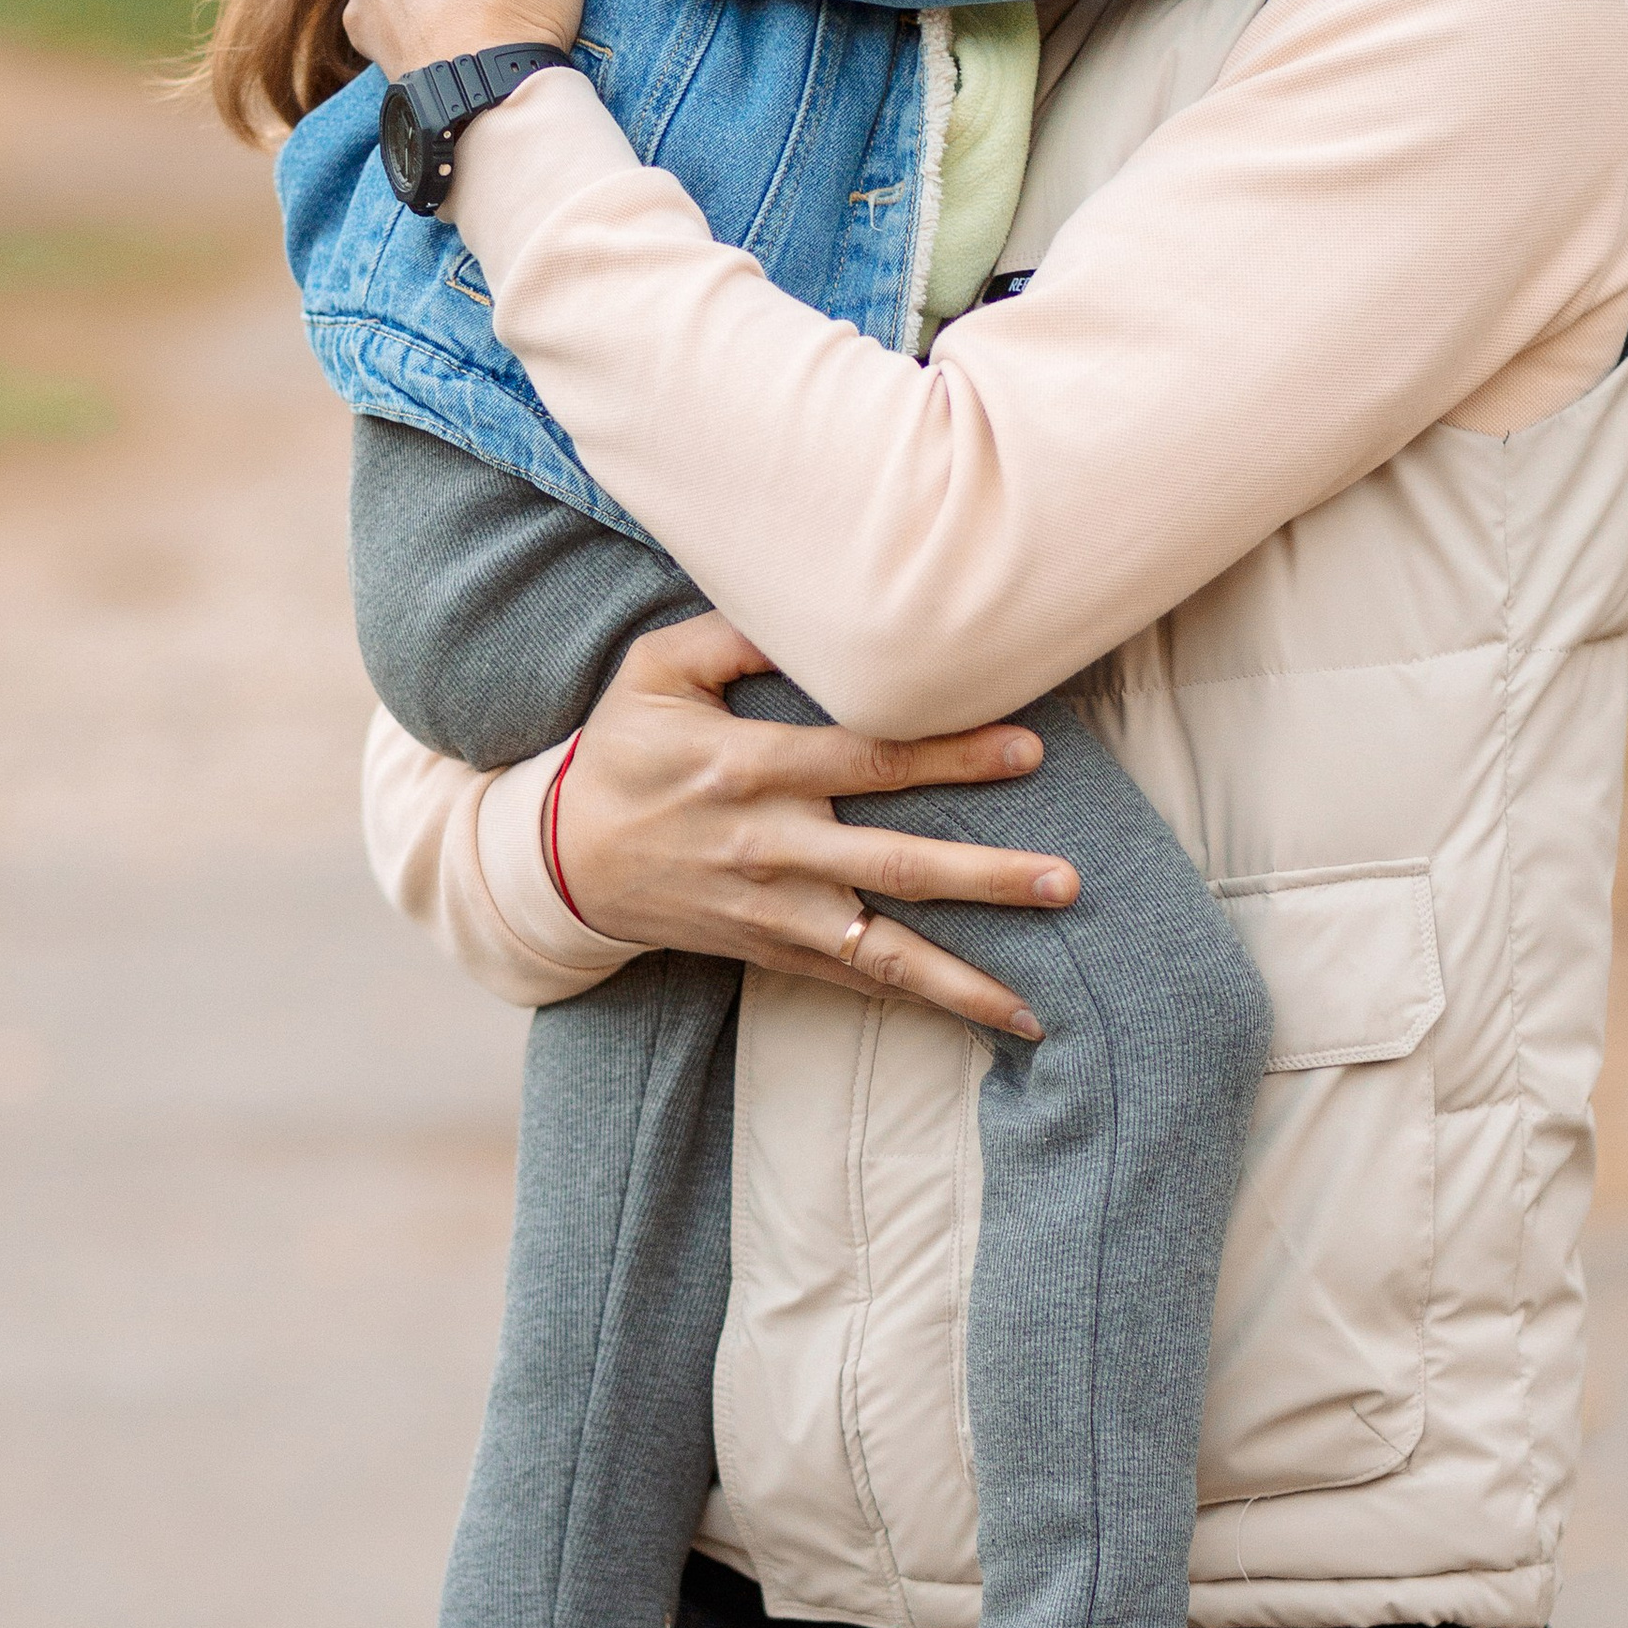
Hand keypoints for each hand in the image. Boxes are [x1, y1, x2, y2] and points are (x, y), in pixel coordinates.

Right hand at [552, 613, 1081, 1040]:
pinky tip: (983, 1019)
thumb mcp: (656, 671)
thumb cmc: (621, 751)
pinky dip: (918, 1002)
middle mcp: (769, 846)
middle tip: (1066, 881)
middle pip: (896, 864)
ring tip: (1038, 1003)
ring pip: (881, 949)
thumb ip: (735, 633)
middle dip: (986, 877)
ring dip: (963, 978)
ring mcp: (772, 911)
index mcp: (749, 767)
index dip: (951, 756)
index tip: (1029, 750)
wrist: (561, 863)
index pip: (869, 760)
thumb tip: (818, 608)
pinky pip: (854, 982)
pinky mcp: (769, 950)